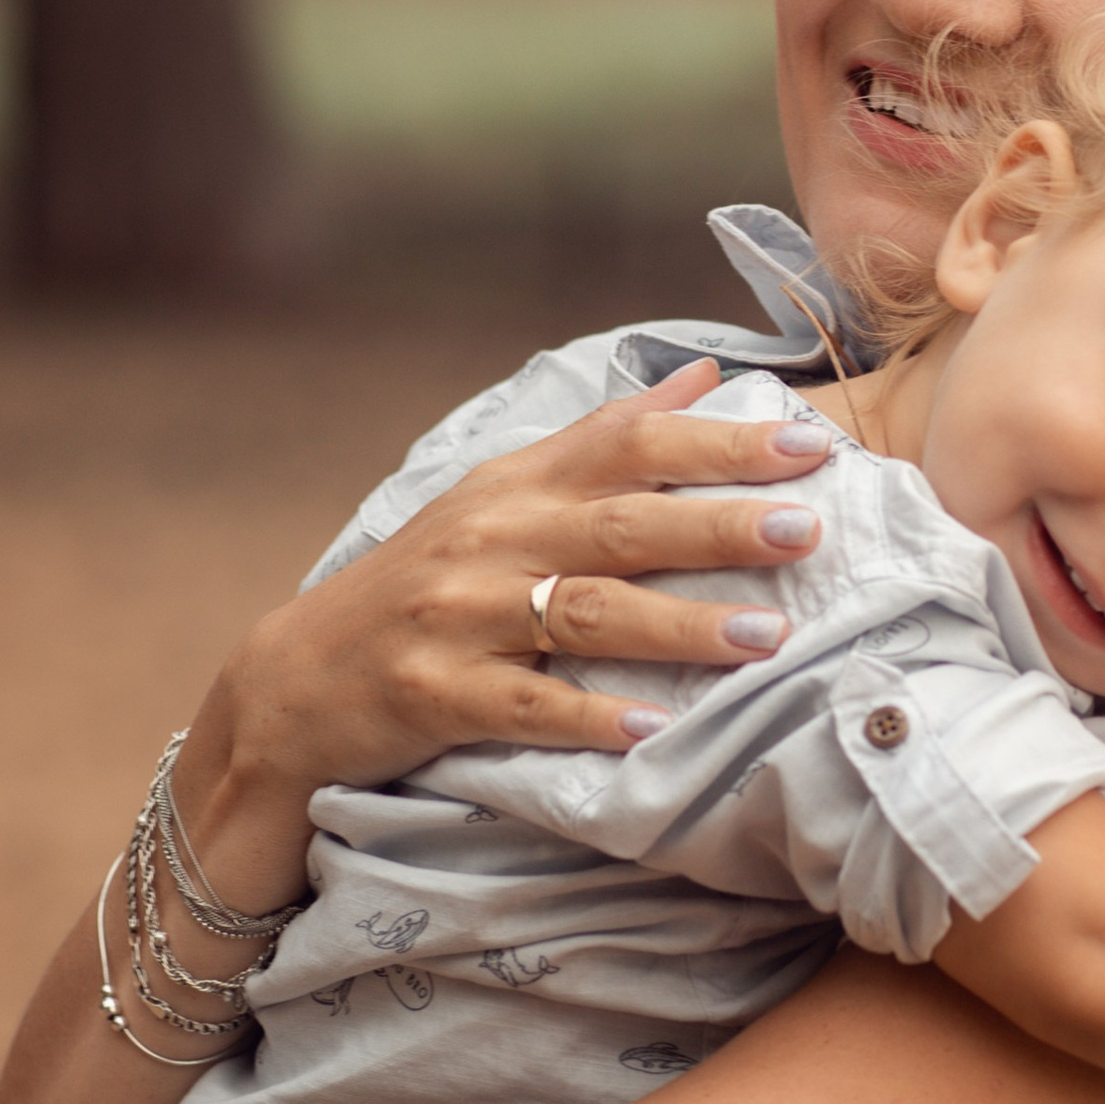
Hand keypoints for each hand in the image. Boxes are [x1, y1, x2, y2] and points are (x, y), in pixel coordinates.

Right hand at [169, 361, 834, 900]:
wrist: (296, 680)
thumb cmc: (425, 583)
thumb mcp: (504, 496)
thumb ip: (606, 439)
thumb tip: (705, 378)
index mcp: (518, 486)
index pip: (628, 445)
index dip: (720, 442)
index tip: (808, 446)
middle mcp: (492, 540)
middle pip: (621, 525)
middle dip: (718, 525)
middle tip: (805, 530)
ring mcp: (461, 618)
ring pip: (585, 616)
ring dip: (679, 626)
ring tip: (765, 637)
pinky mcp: (437, 695)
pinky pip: (525, 706)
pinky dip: (589, 716)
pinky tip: (651, 726)